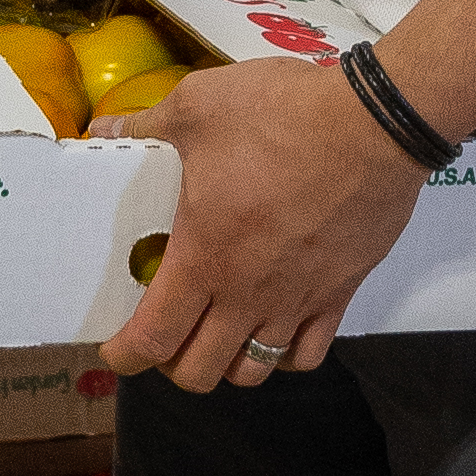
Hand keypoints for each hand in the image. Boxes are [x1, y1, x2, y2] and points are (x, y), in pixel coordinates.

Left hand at [99, 58, 423, 390]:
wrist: (371, 125)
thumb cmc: (279, 114)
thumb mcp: (198, 105)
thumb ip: (148, 122)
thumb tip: (104, 127)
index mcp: (204, 255)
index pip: (154, 337)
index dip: (126, 355)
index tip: (113, 350)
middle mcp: (246, 293)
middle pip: (200, 371)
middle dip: (172, 364)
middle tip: (166, 333)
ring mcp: (297, 301)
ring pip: (253, 371)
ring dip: (227, 362)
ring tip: (216, 332)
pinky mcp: (340, 294)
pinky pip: (308, 354)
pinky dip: (284, 355)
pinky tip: (274, 327)